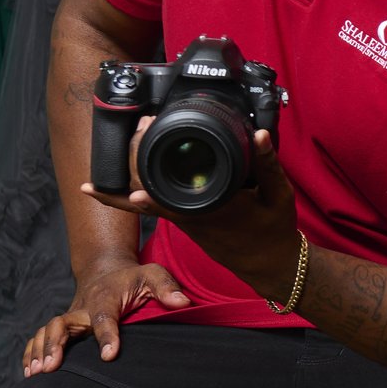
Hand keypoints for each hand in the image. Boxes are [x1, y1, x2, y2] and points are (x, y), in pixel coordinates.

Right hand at [23, 260, 191, 374]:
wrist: (105, 272)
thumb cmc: (132, 278)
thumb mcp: (153, 274)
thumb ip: (167, 286)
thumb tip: (183, 302)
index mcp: (105, 297)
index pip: (104, 316)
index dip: (106, 335)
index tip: (109, 355)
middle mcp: (82, 308)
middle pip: (63, 324)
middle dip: (55, 345)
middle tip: (51, 367)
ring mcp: (70, 318)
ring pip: (48, 332)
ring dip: (39, 351)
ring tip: (36, 374)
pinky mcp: (62, 327)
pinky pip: (40, 337)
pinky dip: (31, 352)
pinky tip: (28, 371)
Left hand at [82, 118, 304, 306]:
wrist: (270, 266)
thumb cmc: (275, 231)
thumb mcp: (279, 195)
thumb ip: (267, 164)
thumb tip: (258, 135)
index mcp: (212, 207)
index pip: (166, 187)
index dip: (147, 161)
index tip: (144, 133)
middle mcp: (190, 216)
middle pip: (146, 186)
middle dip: (137, 153)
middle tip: (143, 122)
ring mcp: (184, 221)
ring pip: (145, 196)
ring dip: (135, 167)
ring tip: (140, 132)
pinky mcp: (184, 222)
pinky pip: (152, 205)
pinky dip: (129, 194)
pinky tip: (107, 186)